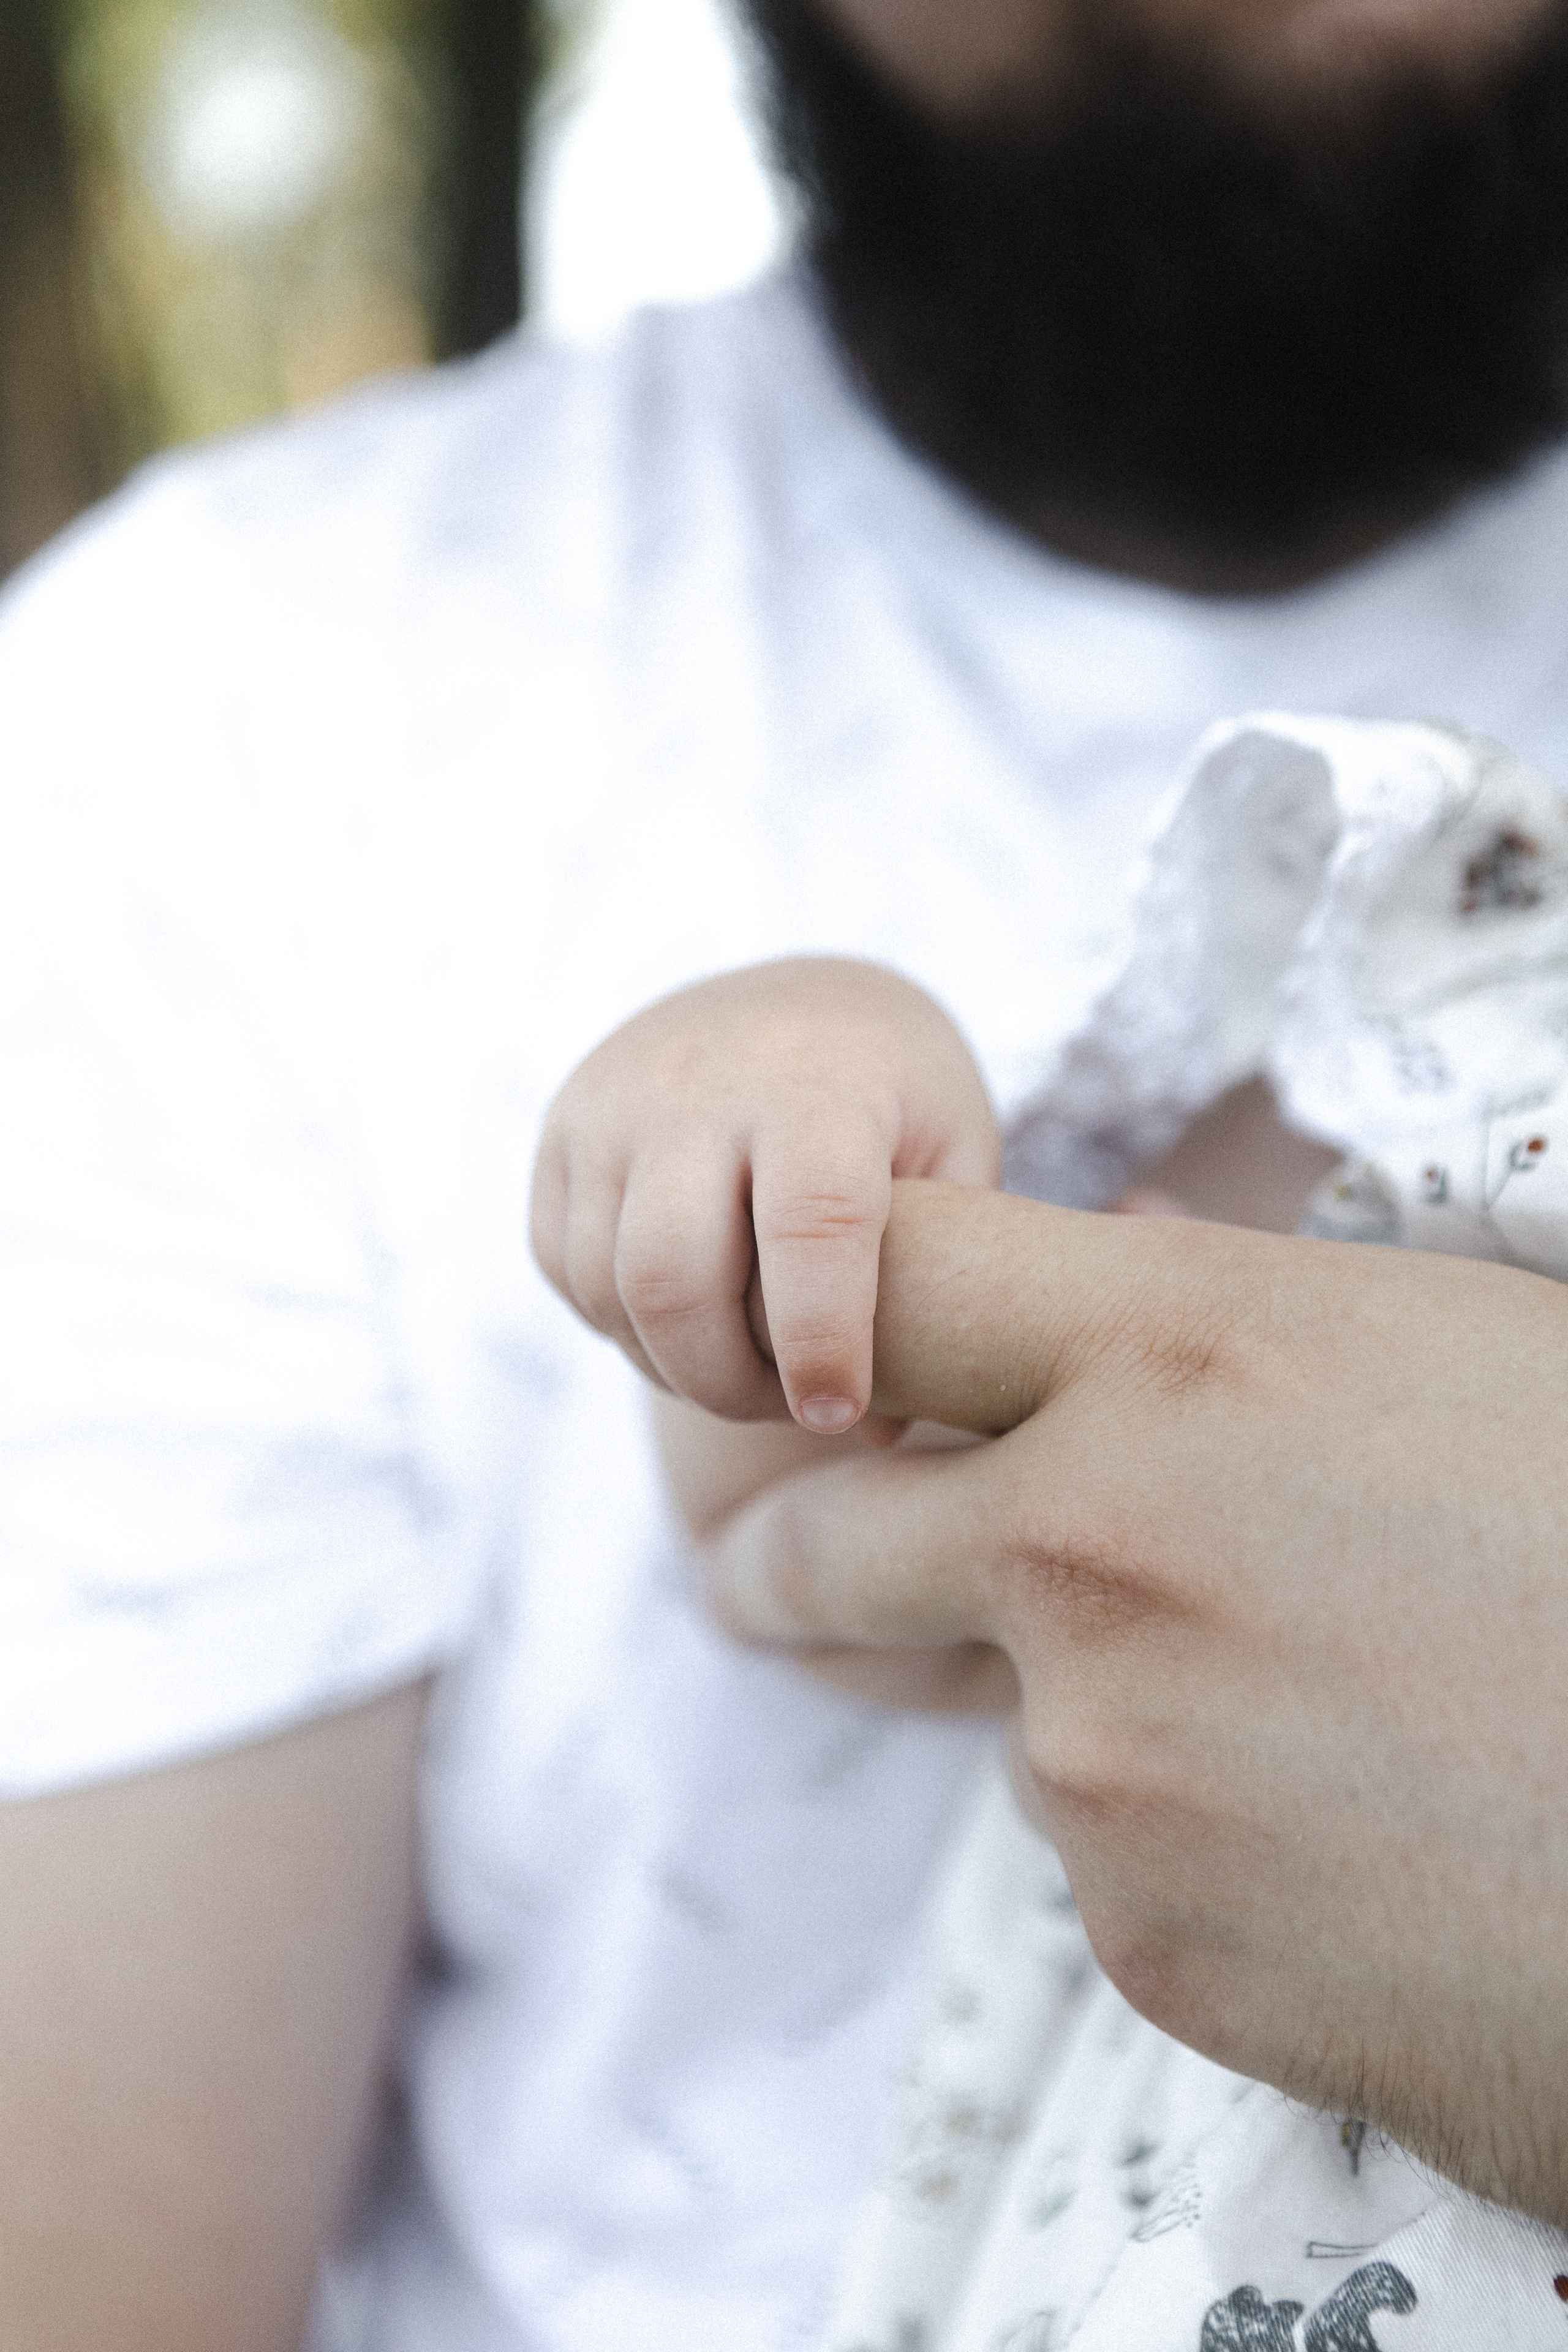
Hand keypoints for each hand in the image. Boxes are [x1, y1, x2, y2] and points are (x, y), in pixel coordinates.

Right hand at [530, 960, 997, 1428]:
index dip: (819, 1340)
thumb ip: (929, 1286)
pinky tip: (690, 1322)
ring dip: (672, 1366)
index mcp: (818, 1082)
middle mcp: (697, 1084)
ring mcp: (613, 1102)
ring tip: (746, 1374)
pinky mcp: (563, 1131)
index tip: (837, 1415)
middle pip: (672, 1277)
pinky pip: (567, 1269)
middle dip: (725, 1384)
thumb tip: (876, 1435)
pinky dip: (621, 1325)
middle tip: (788, 1411)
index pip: (809, 1225)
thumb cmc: (899, 1100)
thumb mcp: (952, 1159)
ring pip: (608, 1287)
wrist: (800, 1000)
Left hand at [700, 1181, 1567, 2222]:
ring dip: (1096, 1709)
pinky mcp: (1143, 1938)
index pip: (891, 1282)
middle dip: (810, 1554)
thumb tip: (1105, 1271)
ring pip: (1011, 1713)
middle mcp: (1087, 1543)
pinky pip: (1107, 1864)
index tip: (836, 1367)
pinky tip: (1346, 1842)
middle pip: (819, 1537)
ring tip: (1315, 1719)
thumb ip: (1228, 1309)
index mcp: (1177, 1351)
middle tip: (809, 1563)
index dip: (847, 1315)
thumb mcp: (1448, 1345)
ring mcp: (1099, 1758)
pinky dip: (1186, 1849)